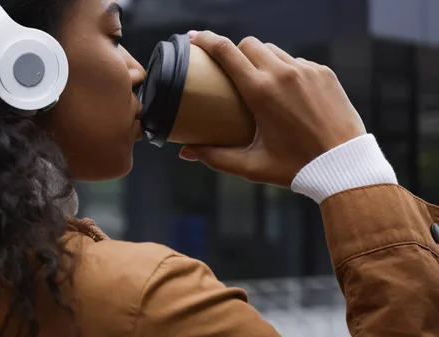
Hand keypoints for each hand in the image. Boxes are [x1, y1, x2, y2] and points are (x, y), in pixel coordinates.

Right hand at [179, 31, 365, 187]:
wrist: (345, 165)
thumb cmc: (295, 168)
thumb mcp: (251, 166)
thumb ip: (215, 157)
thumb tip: (186, 152)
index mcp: (261, 91)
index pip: (227, 52)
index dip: (208, 40)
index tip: (195, 38)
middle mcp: (283, 73)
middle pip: (249, 44)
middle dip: (236, 52)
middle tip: (231, 72)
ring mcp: (306, 70)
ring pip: (274, 50)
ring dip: (261, 60)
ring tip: (260, 84)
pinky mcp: (324, 73)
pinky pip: (297, 62)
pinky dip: (286, 71)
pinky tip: (287, 94)